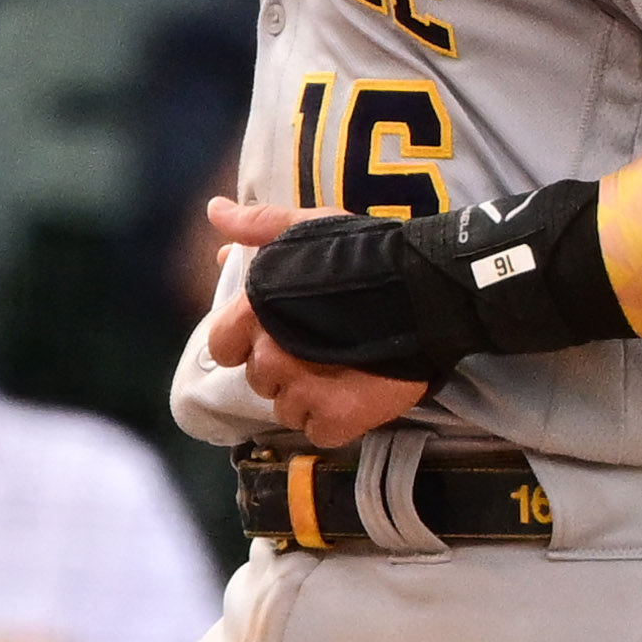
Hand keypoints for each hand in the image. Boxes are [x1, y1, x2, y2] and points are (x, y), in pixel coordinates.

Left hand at [198, 195, 431, 448]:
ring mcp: (303, 392)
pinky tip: (355, 394)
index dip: (245, 342)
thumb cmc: (364, 253)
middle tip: (321, 348)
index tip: (277, 334)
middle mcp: (271, 355)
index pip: (221, 346)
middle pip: (260, 379)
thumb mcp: (308, 226)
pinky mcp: (336, 420)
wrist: (427, 290)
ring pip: (287, 408)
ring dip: (308, 396)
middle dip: (283, 367)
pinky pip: (319, 430)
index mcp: (255, 311)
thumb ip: (257, 225)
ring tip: (342, 371)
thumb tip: (215, 211)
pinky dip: (334, 419)